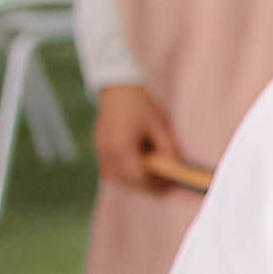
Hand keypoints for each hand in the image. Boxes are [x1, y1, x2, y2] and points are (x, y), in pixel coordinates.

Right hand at [93, 80, 208, 197]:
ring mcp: (100, 151)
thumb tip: (174, 168)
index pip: (139, 178)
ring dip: (133, 182)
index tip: (170, 185)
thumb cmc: (139, 103)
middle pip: (127, 182)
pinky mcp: (98, 148)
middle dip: (146, 186)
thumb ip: (167, 148)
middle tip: (164, 183)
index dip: (156, 185)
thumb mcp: (158, 124)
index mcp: (122, 146)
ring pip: (116, 179)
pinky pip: (109, 171)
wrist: (116, 87)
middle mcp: (107, 152)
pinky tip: (137, 168)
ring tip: (151, 176)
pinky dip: (123, 174)